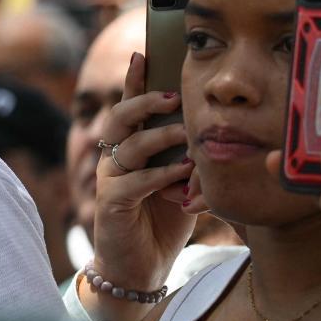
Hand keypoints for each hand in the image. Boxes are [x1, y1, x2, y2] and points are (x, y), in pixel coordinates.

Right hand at [85, 52, 197, 320]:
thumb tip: (211, 130)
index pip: (129, 106)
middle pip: (120, 118)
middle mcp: (114, 158)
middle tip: (171, 95)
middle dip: (144, 102)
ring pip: (127, 145)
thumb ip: (187, 157)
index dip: (134, 81)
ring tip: (185, 133)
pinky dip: (161, 175)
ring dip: (159, 137)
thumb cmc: (161, 221)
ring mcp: (110, 179)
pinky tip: (182, 174)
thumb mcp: (179, 182)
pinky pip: (134, 181)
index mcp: (129, 148)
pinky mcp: (112, 203)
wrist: (139, 266)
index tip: (143, 53)